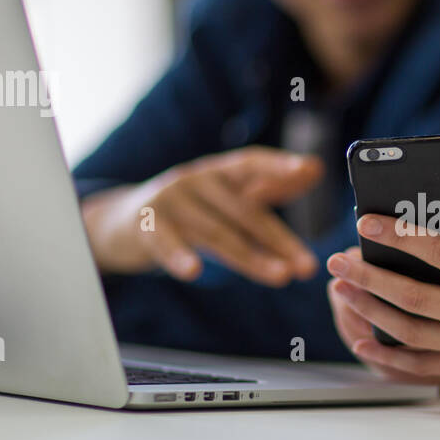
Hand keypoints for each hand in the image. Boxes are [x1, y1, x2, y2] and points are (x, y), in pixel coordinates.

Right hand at [81, 146, 322, 285]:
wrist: (122, 223)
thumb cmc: (187, 210)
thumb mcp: (228, 196)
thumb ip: (271, 185)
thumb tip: (316, 169)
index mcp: (219, 172)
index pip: (251, 163)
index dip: (278, 165)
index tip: (308, 169)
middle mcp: (196, 180)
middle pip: (243, 209)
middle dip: (279, 239)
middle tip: (307, 266)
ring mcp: (170, 200)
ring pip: (215, 231)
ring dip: (250, 256)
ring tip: (280, 276)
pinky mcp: (145, 224)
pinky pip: (165, 241)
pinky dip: (179, 256)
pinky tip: (194, 272)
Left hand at [325, 214, 439, 394]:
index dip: (403, 236)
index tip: (369, 220)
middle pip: (415, 297)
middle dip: (370, 276)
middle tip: (337, 258)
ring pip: (411, 332)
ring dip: (371, 311)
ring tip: (341, 290)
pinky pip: (423, 367)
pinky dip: (388, 357)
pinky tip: (363, 341)